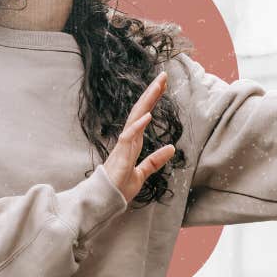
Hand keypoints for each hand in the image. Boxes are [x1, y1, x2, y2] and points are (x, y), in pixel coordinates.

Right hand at [103, 71, 176, 200]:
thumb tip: (172, 148)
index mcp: (133, 141)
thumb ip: (155, 161)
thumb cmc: (119, 187)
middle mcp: (128, 139)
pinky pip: (129, 137)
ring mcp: (123, 145)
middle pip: (141, 110)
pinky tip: (148, 115)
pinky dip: (138, 125)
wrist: (105, 201)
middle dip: (151, 93)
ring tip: (157, 86)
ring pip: (135, 117)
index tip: (163, 85)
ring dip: (147, 102)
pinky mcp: (120, 155)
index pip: (144, 114)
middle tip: (163, 75)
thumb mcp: (143, 173)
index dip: (153, 99)